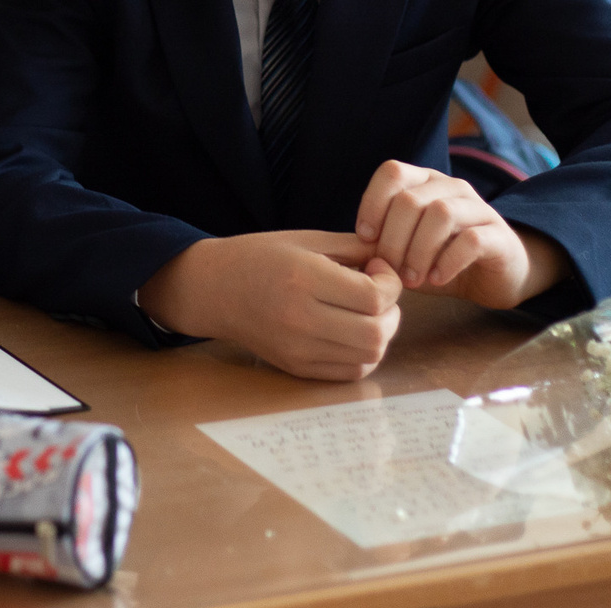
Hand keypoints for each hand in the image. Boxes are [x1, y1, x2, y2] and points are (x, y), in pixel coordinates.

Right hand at [138, 231, 402, 379]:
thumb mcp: (307, 239)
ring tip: (366, 312)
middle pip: (377, 332)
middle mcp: (300, 318)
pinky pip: (351, 371)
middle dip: (392, 311)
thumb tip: (396, 259)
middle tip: (377, 293)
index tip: (377, 268)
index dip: (390, 282)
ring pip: (370, 355)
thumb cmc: (260, 256)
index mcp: (303, 278)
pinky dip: (364, 354)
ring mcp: (298, 349)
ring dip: (381, 333)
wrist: (214, 289)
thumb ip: (355, 247)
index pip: (373, 297)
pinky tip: (352, 331)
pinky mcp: (297, 367)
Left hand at [355, 161, 550, 309]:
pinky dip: (447, 262)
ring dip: (418, 251)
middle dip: (392, 240)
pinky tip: (436, 279)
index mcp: (424, 182)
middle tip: (388, 272)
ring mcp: (478, 208)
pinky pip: (471, 239)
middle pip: (410, 199)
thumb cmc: (439, 260)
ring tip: (410, 280)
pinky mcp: (499, 235)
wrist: (493, 276)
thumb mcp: (404, 250)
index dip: (372, 203)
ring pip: (440, 214)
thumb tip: (349, 252)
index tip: (364, 239)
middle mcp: (451, 188)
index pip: (392, 172)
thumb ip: (380, 244)